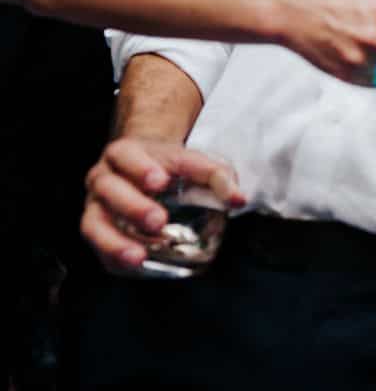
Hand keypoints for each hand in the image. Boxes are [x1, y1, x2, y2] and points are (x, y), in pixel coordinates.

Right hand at [81, 138, 245, 272]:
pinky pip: (98, 247)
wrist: (144, 168)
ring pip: (94, 223)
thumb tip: (238, 200)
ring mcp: (96, 206)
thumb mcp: (193, 162)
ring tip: (138, 256)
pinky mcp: (97, 231)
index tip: (160, 180)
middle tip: (158, 221)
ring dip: (114, 242)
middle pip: (109, 190)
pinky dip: (113, 257)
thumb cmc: (169, 167)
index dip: (140, 168)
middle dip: (132, 206)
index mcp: (125, 153)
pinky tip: (134, 265)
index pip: (127, 156)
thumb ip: (217, 176)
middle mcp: (103, 178)